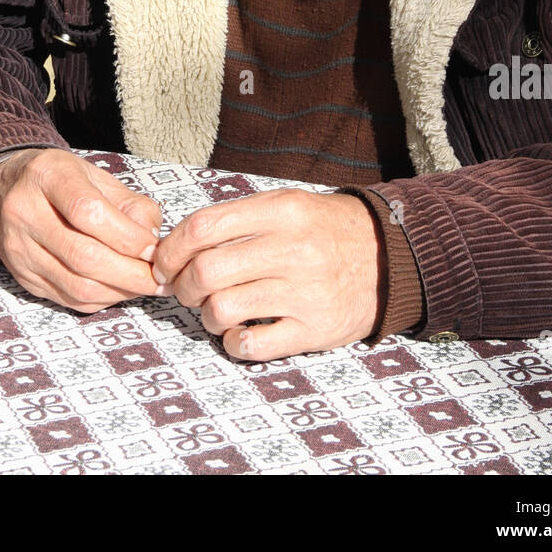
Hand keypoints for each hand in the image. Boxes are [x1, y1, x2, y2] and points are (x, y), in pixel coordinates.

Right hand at [0, 148, 171, 312]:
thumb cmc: (57, 180)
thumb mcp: (93, 175)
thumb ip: (128, 203)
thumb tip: (152, 241)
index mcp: (46, 175)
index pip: (87, 211)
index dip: (127, 236)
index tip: (153, 247)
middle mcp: (25, 212)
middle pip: (82, 255)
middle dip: (130, 273)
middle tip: (160, 278)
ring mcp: (19, 249)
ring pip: (75, 285)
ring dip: (119, 291)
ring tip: (145, 285)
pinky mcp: (22, 277)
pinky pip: (67, 299)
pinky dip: (101, 300)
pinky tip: (120, 290)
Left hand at [150, 190, 382, 359]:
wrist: (387, 257)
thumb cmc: (323, 231)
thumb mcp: (286, 206)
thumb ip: (237, 220)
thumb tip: (177, 244)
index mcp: (281, 211)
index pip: (203, 227)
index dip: (171, 249)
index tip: (163, 263)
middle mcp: (292, 249)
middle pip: (206, 271)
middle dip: (181, 286)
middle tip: (184, 291)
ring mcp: (304, 292)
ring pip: (222, 309)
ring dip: (205, 315)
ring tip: (214, 311)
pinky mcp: (314, 330)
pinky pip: (252, 346)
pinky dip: (232, 344)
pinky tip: (238, 334)